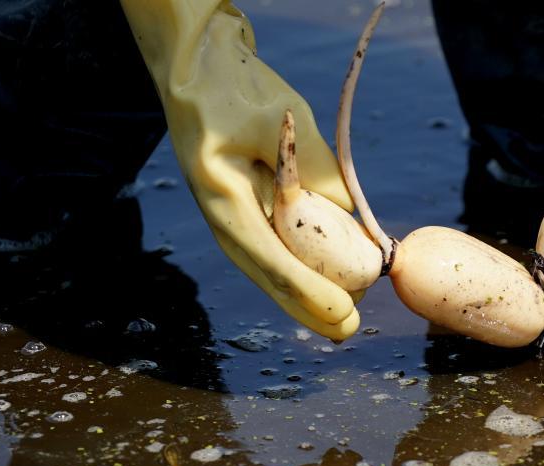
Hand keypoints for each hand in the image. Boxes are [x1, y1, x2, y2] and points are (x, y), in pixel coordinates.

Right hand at [120, 0, 359, 339]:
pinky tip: (322, 283)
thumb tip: (347, 217)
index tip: (345, 313)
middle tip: (349, 330)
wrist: (193, 57)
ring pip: (270, 266)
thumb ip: (313, 167)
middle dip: (309, 306)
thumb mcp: (278, 119)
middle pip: (268, 275)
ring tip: (341, 318)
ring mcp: (230, 211)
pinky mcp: (242, 203)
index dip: (310, 292)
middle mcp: (223, 213)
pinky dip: (299, 267)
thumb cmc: (231, 83)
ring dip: (306, 293)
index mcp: (221, 197)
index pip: (270, 259)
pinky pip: (273, 245)